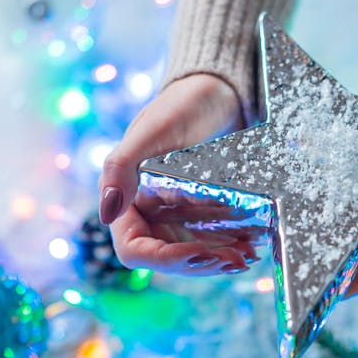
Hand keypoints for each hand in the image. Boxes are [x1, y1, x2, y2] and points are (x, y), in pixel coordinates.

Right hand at [99, 73, 357, 291]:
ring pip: (194, 255)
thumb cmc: (181, 105)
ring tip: (248, 256)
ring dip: (219, 262)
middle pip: (169, 259)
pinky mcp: (201, 212)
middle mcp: (148, 214)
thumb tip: (105, 213)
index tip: (197, 252)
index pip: (134, 250)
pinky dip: (231, 246)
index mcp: (126, 200)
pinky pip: (212, 240)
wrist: (216, 92)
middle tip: (235, 259)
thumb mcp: (152, 132)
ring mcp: (176, 216)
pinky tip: (252, 245)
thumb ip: (121, 168)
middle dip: (201, 264)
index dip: (164, 259)